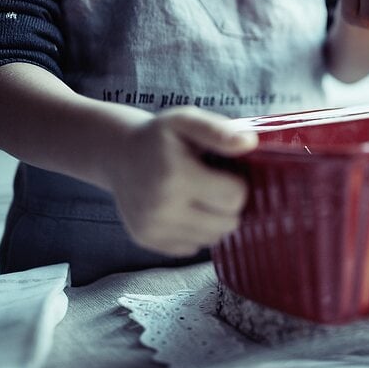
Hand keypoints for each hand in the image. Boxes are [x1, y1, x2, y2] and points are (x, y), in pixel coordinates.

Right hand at [108, 106, 258, 255]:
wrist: (119, 154)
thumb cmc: (159, 137)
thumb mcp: (186, 120)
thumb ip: (218, 130)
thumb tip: (249, 143)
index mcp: (175, 175)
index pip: (234, 198)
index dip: (238, 184)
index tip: (226, 172)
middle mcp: (162, 207)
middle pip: (227, 223)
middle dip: (229, 205)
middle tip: (215, 185)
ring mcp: (153, 228)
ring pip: (212, 239)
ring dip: (214, 220)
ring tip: (201, 196)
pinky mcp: (148, 240)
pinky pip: (192, 247)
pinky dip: (195, 232)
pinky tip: (185, 209)